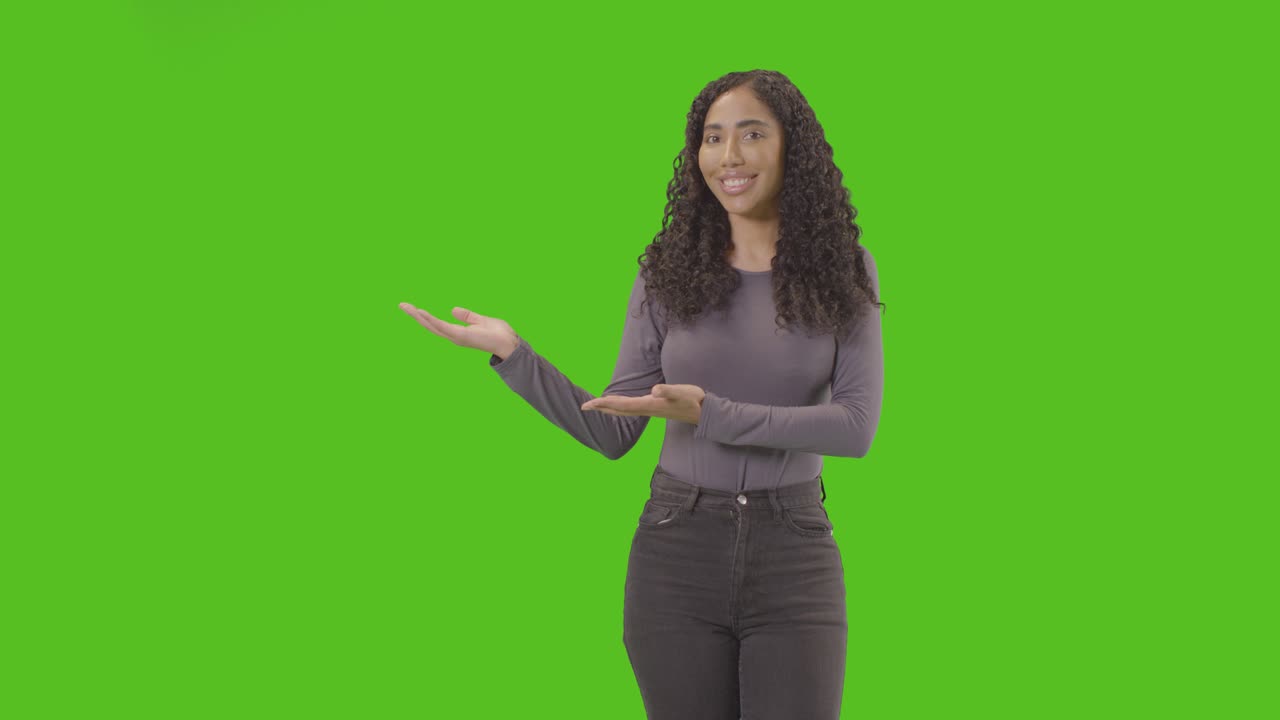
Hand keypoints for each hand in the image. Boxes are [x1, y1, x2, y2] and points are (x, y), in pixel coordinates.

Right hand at [399, 302, 516, 357]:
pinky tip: (421, 313)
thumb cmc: (499, 334)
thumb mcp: (481, 320)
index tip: (412, 307)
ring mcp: (456, 337)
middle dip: (415, 316)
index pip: (436, 323)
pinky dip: (431, 320)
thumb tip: (453, 309)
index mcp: (458, 332)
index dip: (423, 316)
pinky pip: (442, 327)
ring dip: (418, 316)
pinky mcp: (460, 336)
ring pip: (432, 326)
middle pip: (430, 325)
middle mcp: (454, 336)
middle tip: (402, 305)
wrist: (509, 342)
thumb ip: (467, 316)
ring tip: (406, 307)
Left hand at [581, 384, 705, 424]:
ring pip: (625, 410)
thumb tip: (654, 390)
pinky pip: (632, 409)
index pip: (621, 405)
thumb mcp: (681, 392)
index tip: (589, 404)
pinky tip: (620, 405)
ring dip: (610, 408)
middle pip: (619, 410)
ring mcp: (651, 409)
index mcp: (649, 404)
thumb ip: (668, 391)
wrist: (704, 412)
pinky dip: (621, 407)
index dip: (604, 403)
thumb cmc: (693, 400)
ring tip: (597, 406)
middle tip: (584, 407)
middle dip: (601, 408)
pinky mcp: (655, 408)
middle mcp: (647, 409)